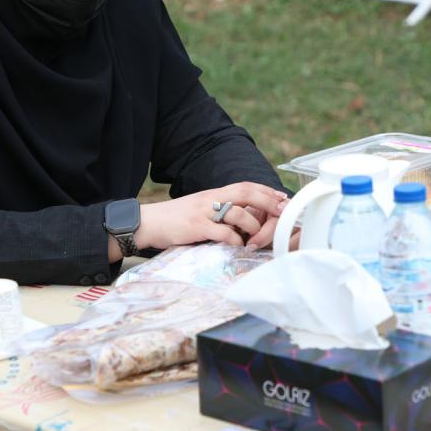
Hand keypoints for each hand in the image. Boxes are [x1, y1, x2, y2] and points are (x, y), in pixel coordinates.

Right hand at [136, 183, 288, 250]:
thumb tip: (242, 217)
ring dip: (252, 225)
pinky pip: (222, 232)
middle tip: (283, 210)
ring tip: (256, 236)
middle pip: (245, 193)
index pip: (244, 185)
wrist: (148, 223)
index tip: (282, 196)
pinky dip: (234, 239)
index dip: (265, 190)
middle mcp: (210, 199)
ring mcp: (203, 212)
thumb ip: (219, 210)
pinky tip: (237, 245)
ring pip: (237, 213)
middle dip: (267, 201)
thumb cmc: (176, 219)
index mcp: (213, 194)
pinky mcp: (196, 227)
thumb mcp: (200, 208)